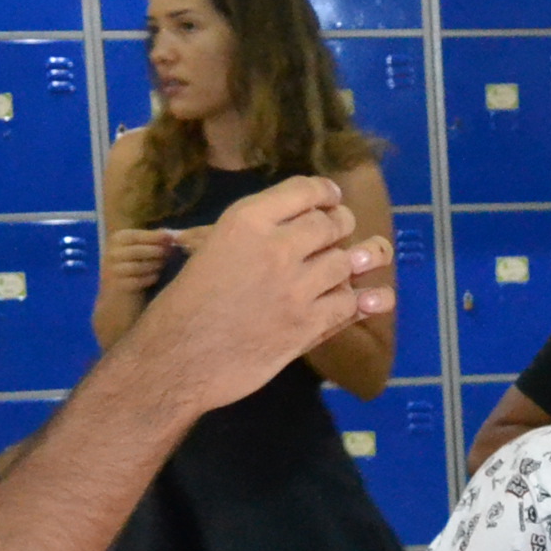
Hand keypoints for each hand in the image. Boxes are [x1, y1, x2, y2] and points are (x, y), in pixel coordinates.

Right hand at [100, 226, 177, 304]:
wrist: (119, 297)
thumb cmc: (135, 268)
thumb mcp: (141, 250)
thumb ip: (153, 240)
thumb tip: (170, 233)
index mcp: (118, 239)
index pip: (138, 236)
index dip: (156, 237)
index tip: (171, 238)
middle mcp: (112, 252)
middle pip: (140, 250)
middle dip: (158, 252)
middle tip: (170, 254)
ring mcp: (113, 270)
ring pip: (140, 266)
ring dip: (155, 266)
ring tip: (161, 266)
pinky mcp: (118, 286)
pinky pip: (138, 281)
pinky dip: (150, 279)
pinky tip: (155, 278)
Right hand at [123, 176, 385, 416]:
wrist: (176, 359)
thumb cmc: (183, 304)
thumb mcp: (209, 248)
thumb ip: (252, 233)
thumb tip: (287, 221)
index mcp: (247, 221)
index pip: (305, 190)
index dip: (326, 192)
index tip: (332, 198)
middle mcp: (277, 247)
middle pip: (331, 225)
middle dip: (341, 225)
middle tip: (341, 230)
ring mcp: (297, 288)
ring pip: (345, 263)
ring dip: (355, 262)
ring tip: (363, 260)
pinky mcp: (308, 325)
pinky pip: (349, 304)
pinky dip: (364, 301)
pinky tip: (374, 298)